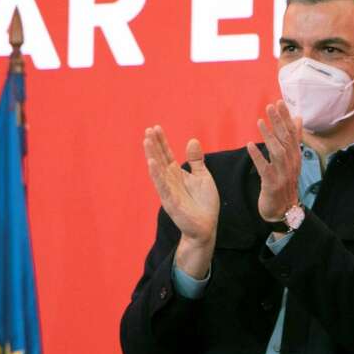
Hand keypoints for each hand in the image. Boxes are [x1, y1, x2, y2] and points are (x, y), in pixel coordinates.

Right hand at [143, 125, 219, 277]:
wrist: (206, 226)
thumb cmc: (204, 203)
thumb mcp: (203, 177)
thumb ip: (196, 160)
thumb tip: (192, 140)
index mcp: (177, 174)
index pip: (167, 154)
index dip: (162, 141)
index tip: (156, 127)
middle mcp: (170, 181)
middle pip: (160, 159)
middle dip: (154, 145)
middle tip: (148, 129)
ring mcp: (169, 191)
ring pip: (158, 170)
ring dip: (152, 155)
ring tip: (146, 141)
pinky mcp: (171, 201)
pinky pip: (162, 186)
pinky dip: (157, 174)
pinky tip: (151, 162)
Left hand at [246, 100, 301, 222]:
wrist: (284, 210)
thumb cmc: (285, 183)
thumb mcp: (291, 160)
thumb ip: (294, 139)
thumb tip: (297, 118)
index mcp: (295, 156)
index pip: (291, 133)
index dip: (286, 118)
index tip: (279, 102)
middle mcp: (291, 163)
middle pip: (286, 139)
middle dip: (279, 122)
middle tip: (271, 106)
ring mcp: (283, 174)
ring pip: (277, 152)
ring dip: (269, 136)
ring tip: (261, 122)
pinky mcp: (272, 184)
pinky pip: (265, 168)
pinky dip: (258, 157)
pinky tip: (250, 145)